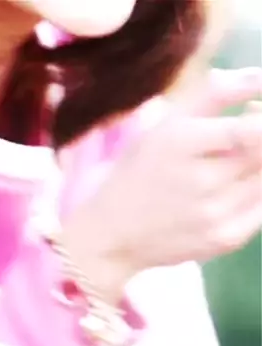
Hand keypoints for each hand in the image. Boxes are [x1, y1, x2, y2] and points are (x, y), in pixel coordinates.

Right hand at [63, 68, 261, 299]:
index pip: (251, 128)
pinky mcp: (225, 240)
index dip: (261, 116)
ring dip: (259, 163)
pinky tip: (233, 187)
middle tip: (245, 127)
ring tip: (232, 159)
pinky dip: (257, 191)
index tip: (253, 109)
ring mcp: (215, 216)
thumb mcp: (162, 125)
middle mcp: (200, 182)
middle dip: (260, 135)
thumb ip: (215, 92)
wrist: (112, 237)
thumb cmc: (137, 173)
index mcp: (180, 144)